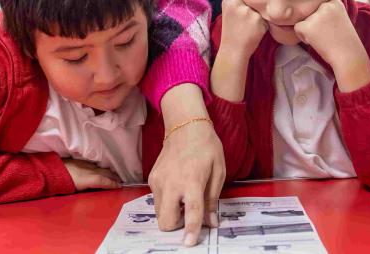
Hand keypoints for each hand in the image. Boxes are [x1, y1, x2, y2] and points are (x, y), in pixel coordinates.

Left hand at [62, 158, 121, 190]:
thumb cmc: (64, 183)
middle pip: (106, 173)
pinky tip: (100, 170)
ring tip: (113, 175)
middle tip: (119, 181)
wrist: (54, 171)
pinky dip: (101, 168)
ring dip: (109, 172)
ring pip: (102, 168)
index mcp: (92, 179)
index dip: (113, 184)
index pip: (106, 181)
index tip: (120, 186)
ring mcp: (87, 164)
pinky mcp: (82, 161)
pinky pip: (96, 165)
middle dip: (114, 177)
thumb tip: (96, 193)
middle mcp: (92, 170)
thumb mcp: (77, 191)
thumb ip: (88, 191)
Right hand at [151, 85, 225, 245]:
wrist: (185, 126)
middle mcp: (171, 183)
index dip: (191, 230)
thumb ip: (213, 199)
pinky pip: (157, 200)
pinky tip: (177, 189)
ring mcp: (158, 181)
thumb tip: (211, 222)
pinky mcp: (151, 178)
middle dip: (177, 226)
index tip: (189, 243)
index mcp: (192, 181)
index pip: (190, 212)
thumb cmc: (207, 147)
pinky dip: (166, 202)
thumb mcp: (218, 172)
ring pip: (159, 213)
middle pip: (166, 221)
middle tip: (189, 214)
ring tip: (184, 199)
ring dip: (171, 213)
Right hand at [219, 0, 266, 58]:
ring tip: (250, 28)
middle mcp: (236, 2)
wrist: (233, 51)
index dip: (247, 6)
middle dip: (253, 11)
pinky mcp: (256, 19)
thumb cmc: (233, 32)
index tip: (242, 17)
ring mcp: (247, 10)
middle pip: (254, 1)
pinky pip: (265, 19)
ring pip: (260, 10)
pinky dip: (263, 26)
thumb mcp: (231, 12)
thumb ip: (241, 3)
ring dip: (259, 18)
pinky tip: (254, 32)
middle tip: (245, 24)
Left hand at [293, 0, 369, 91]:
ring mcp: (316, 15)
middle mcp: (325, 5)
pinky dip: (303, 37)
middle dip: (315, 23)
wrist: (348, 57)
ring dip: (310, 30)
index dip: (323, 18)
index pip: (319, 6)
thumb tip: (313, 9)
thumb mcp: (342, 18)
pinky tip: (316, 42)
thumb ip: (329, 12)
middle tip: (329, 34)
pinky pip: (297, 28)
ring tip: (324, 38)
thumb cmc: (346, 42)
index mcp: (335, 1)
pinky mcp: (307, 26)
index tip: (333, 27)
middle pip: (311, 12)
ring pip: (304, 20)